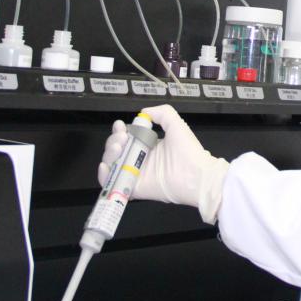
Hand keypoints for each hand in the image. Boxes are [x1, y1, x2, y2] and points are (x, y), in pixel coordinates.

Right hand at [96, 104, 229, 223]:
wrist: (197, 175)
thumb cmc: (188, 151)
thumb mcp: (176, 124)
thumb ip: (162, 113)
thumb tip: (144, 112)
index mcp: (148, 146)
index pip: (126, 138)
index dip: (119, 131)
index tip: (121, 125)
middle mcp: (139, 160)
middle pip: (116, 150)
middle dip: (113, 140)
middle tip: (121, 137)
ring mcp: (135, 174)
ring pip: (112, 165)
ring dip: (109, 154)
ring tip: (118, 147)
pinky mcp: (134, 188)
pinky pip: (113, 183)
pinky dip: (104, 176)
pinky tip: (106, 165)